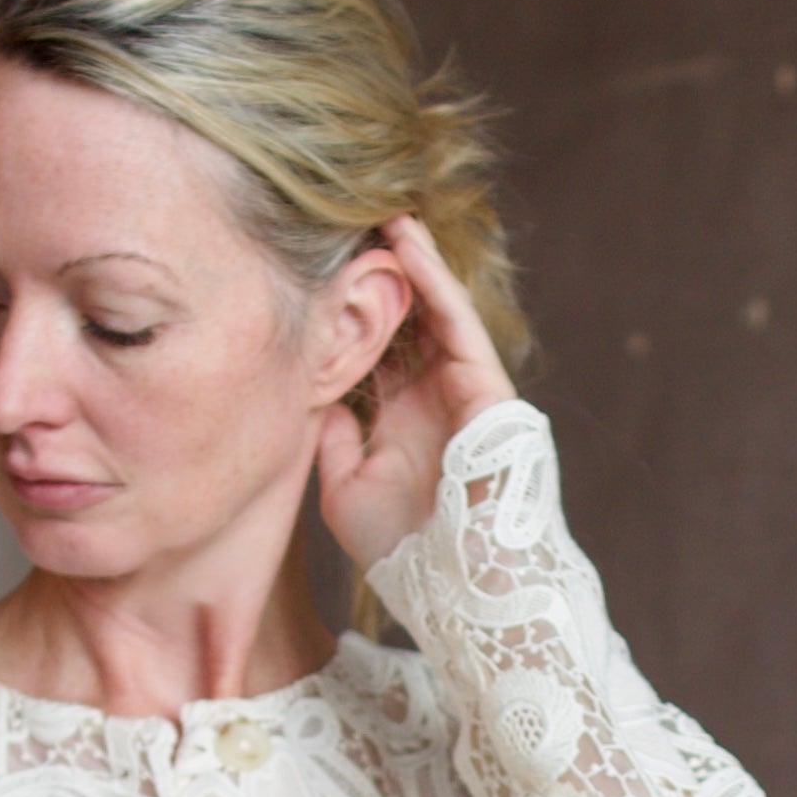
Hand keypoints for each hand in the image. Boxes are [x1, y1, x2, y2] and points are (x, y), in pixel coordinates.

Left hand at [314, 211, 519, 577]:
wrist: (460, 582)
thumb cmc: (404, 548)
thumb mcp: (344, 488)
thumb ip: (331, 436)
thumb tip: (311, 391)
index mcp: (398, 423)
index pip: (372, 353)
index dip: (347, 313)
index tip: (314, 272)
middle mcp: (430, 399)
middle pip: (401, 323)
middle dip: (377, 278)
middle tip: (343, 225)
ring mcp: (459, 388)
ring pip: (431, 311)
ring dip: (406, 263)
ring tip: (379, 213)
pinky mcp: (486, 383)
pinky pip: (455, 320)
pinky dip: (432, 280)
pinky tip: (406, 242)